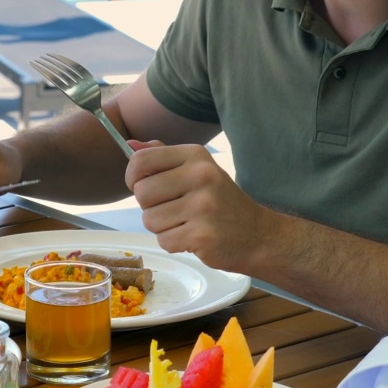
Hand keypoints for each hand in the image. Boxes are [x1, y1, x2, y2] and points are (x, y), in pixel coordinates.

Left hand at [125, 141, 264, 273]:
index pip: (141, 160)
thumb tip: (129, 144)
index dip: (133, 177)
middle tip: (173, 208)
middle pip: (141, 192)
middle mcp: (200, 176)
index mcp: (195, 155)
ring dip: (162, 227)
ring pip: (149, 220)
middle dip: (149, 206)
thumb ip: (163, 156)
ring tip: (185, 223)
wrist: (258, 235)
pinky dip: (173, 243)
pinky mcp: (203, 235)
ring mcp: (203, 206)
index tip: (143, 185)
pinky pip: (164, 241)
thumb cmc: (220, 201)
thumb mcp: (197, 170)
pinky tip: (193, 237)